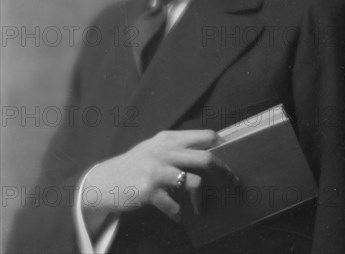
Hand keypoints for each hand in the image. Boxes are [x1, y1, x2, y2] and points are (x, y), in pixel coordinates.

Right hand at [82, 129, 234, 223]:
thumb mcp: (154, 148)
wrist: (104, 181)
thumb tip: (207, 154)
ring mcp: (156, 170)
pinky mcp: (148, 190)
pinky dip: (179, 214)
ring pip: (194, 182)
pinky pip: (174, 206)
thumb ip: (176, 148)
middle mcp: (164, 150)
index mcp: (168, 138)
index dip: (222, 145)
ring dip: (201, 199)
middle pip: (205, 158)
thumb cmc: (134, 165)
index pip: (204, 135)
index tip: (233, 155)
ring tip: (200, 208)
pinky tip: (177, 216)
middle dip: (223, 171)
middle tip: (232, 182)